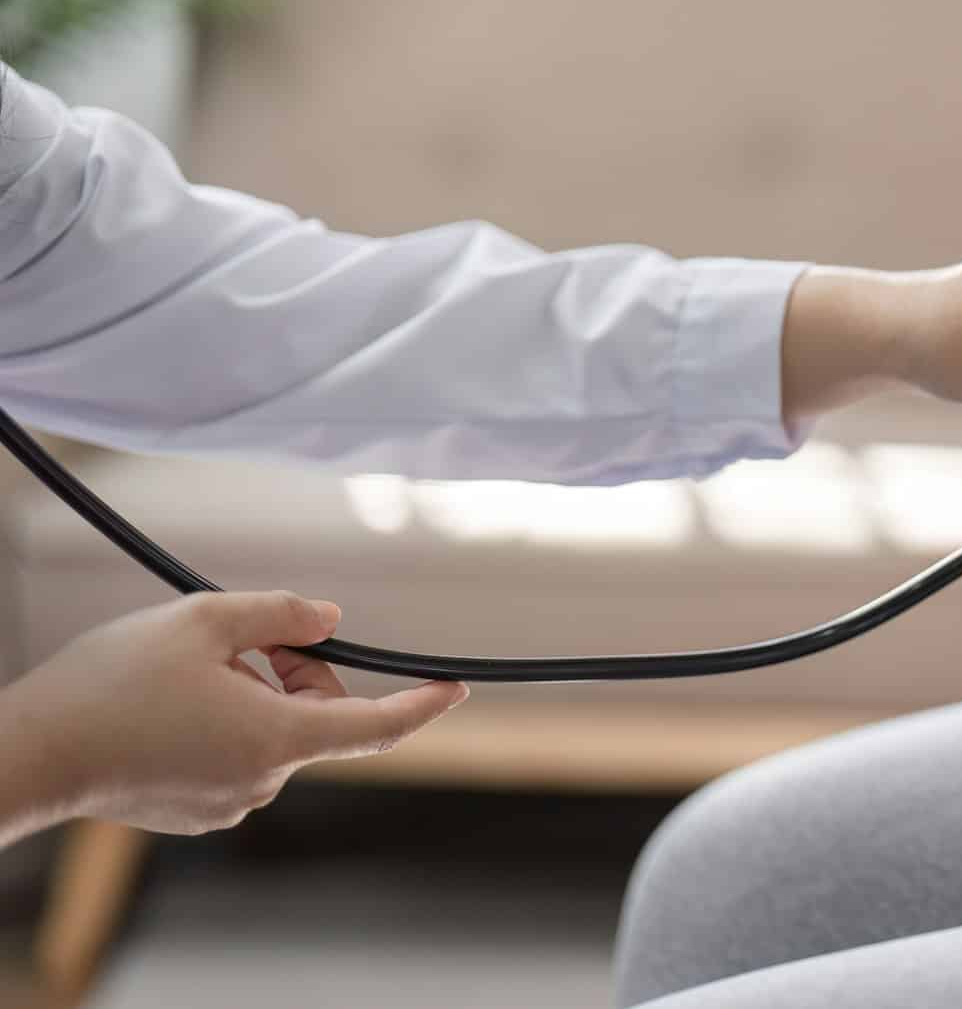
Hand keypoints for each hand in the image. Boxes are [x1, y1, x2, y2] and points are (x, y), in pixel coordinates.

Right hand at [1, 592, 466, 838]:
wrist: (31, 753)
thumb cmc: (112, 686)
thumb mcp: (202, 622)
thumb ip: (281, 614)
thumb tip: (329, 621)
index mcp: (278, 739)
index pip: (376, 726)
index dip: (423, 704)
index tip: (455, 688)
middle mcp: (264, 782)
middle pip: (316, 714)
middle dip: (295, 669)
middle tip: (240, 639)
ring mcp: (229, 804)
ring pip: (273, 732)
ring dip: (253, 694)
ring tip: (188, 674)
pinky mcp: (197, 813)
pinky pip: (236, 757)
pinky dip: (224, 724)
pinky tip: (170, 709)